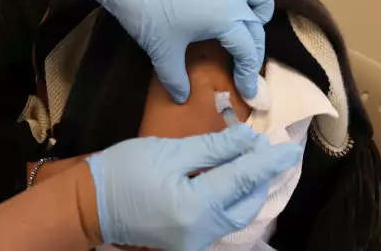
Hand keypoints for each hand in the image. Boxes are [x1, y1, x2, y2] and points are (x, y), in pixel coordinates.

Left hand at [84, 0, 272, 101]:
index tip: (248, 92)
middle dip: (255, 49)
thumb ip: (175, 77)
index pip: (247, 51)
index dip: (249, 74)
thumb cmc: (149, 15)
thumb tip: (181, 97)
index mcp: (225, 19)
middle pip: (256, 26)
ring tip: (249, 24)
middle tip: (245, 68)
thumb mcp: (162, 51)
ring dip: (260, 8)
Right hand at [88, 125, 301, 250]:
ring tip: (251, 161)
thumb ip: (211, 148)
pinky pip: (221, 220)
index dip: (268, 162)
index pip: (243, 180)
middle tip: (265, 148)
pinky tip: (230, 180)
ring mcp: (196, 241)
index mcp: (195, 207)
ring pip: (237, 214)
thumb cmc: (123, 171)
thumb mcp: (168, 152)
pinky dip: (231, 199)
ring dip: (248, 188)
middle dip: (260, 176)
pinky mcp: (189, 242)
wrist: (90, 204)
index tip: (291, 148)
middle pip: (246, 203)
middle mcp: (201, 231)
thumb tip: (247, 140)